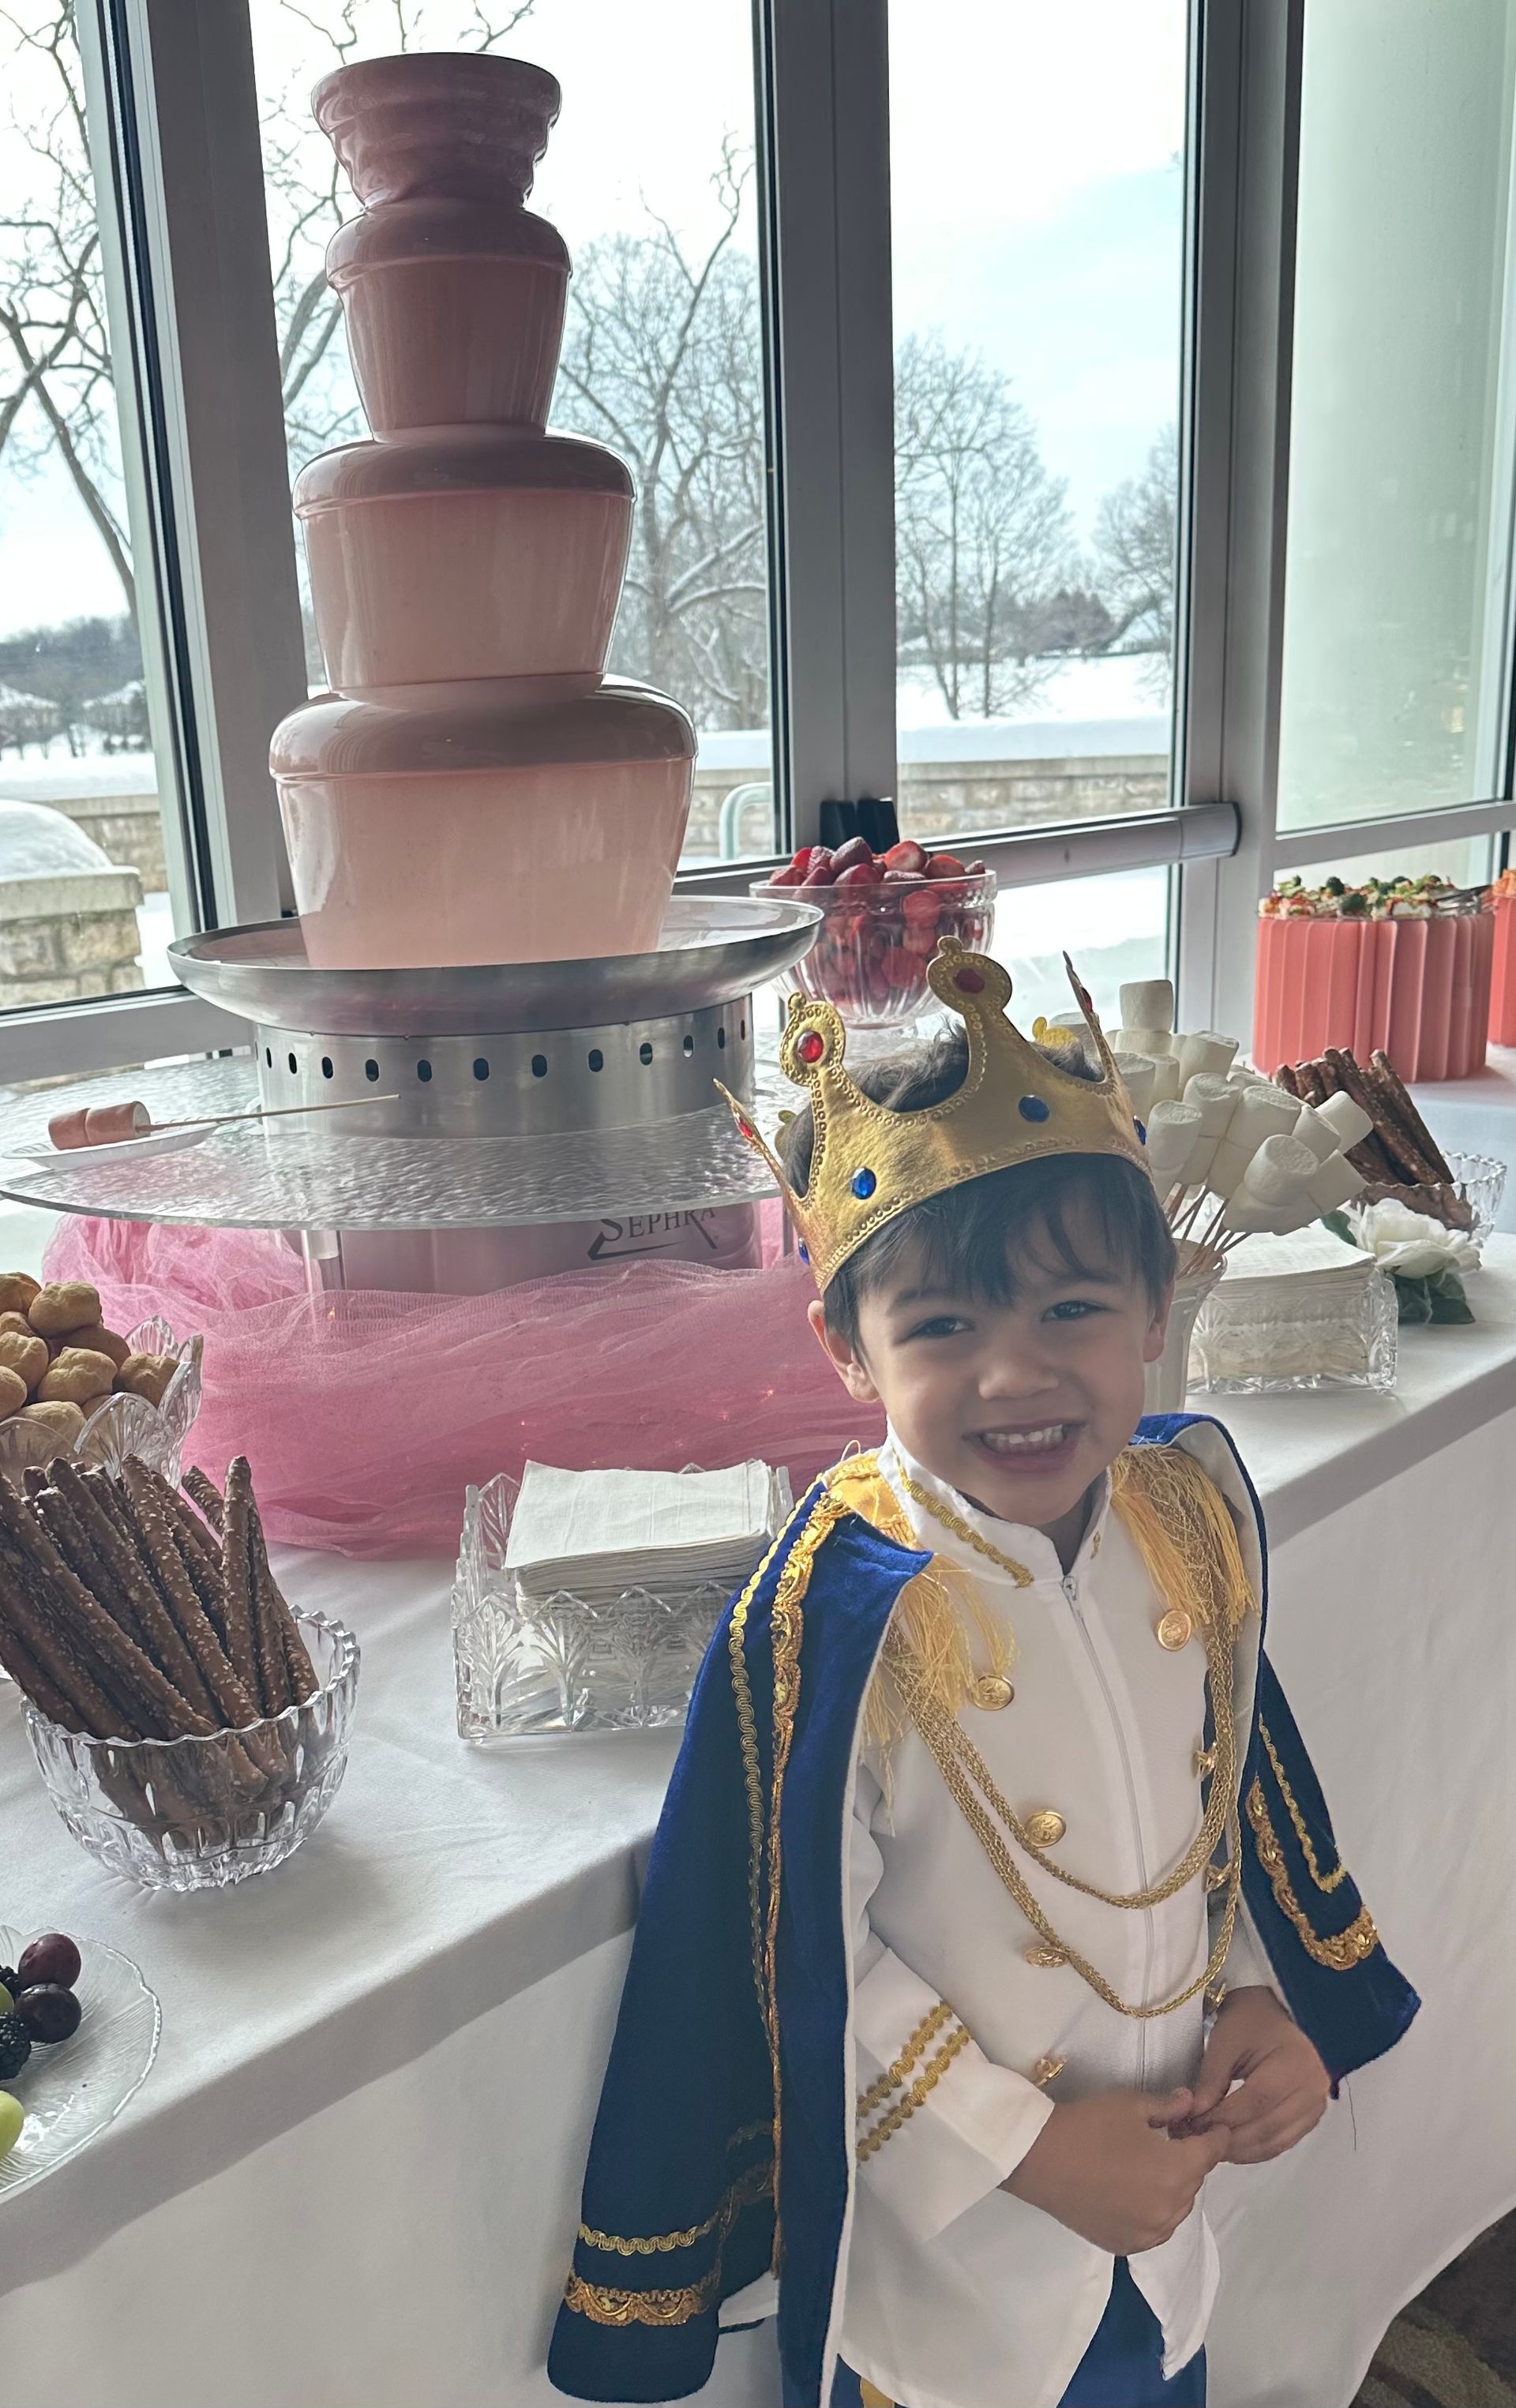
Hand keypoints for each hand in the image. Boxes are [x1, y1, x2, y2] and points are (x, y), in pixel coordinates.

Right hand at [1003, 2087, 1227, 2253]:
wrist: (1039, 2158)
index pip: (1211, 2154)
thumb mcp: (1131, 2104)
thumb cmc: (1088, 2125)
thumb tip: (1189, 2103)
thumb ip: (1168, 2107)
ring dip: (1174, 2188)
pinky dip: (1154, 2211)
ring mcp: (1147, 2233)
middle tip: (1175, 2141)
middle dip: (1190, 2160)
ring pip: (1177, 2209)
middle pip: (1194, 2182)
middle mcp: (1168, 2210)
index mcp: (1176, 2172)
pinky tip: (1135, 2192)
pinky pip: (1155, 2229)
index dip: (1216, 2137)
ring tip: (1153, 2167)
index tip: (1215, 2127)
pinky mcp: (1125, 2245)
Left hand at [1182, 1986, 1330, 2164]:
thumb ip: (1211, 2080)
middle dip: (1229, 2138)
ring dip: (1241, 2150)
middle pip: (1267, 2126)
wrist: (1273, 2016)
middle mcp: (1313, 2088)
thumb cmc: (1247, 2023)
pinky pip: (1283, 2142)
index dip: (1223, 2117)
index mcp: (1293, 2062)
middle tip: (1197, 2140)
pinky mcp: (1312, 2117)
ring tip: (1211, 2146)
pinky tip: (1233, 2148)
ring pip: (1275, 2141)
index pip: (1255, 2101)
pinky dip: (1256, 2150)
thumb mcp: (1224, 2043)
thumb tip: (1195, 2115)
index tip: (1193, 2125)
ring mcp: (1316, 2105)